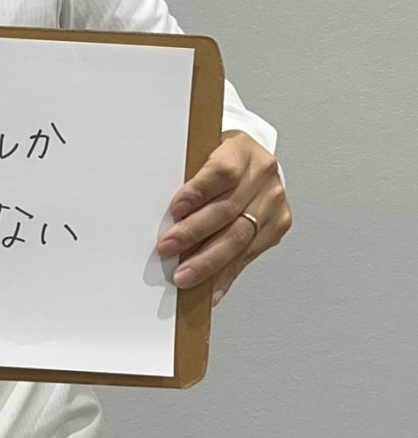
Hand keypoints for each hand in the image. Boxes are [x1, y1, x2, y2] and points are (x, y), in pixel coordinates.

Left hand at [157, 130, 290, 305]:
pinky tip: (211, 288)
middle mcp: (263, 174)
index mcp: (241, 149)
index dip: (197, 192)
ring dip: (209, 261)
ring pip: (240, 237)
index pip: (221, 172)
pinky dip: (226, 275)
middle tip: (168, 248)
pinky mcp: (278, 225)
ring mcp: (273, 201)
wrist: (251, 157)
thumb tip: (161, 211)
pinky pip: (249, 255)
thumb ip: (188, 172)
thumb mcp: (202, 150)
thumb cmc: (218, 154)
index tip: (175, 209)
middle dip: (194, 233)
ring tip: (185, 275)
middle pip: (228, 210)